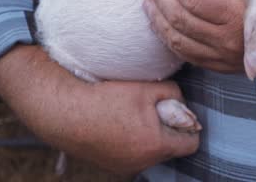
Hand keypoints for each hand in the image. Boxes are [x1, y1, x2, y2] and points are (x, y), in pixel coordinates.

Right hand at [0, 45, 198, 174]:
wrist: (64, 111)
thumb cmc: (107, 97)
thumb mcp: (148, 87)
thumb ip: (175, 95)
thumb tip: (183, 104)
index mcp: (156, 145)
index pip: (191, 143)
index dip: (188, 125)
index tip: (178, 111)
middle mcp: (143, 162)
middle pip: (172, 149)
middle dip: (169, 130)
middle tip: (154, 110)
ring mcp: (125, 167)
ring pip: (152, 152)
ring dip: (150, 137)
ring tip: (134, 116)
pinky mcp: (111, 166)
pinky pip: (134, 155)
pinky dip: (133, 142)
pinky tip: (120, 124)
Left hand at [144, 0, 255, 73]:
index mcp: (237, 13)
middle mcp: (227, 39)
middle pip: (180, 19)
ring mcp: (222, 57)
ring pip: (177, 41)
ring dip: (158, 20)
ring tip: (149, 2)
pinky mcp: (220, 67)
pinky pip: (186, 55)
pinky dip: (169, 39)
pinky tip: (162, 25)